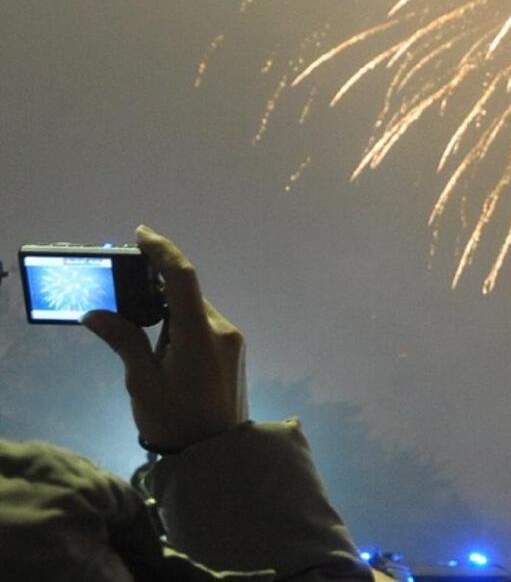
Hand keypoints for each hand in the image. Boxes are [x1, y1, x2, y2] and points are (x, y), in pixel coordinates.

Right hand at [83, 225, 247, 450]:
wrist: (217, 455)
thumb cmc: (175, 421)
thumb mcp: (142, 382)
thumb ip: (124, 341)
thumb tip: (96, 314)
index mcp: (199, 335)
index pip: (182, 278)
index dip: (163, 251)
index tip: (142, 234)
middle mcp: (222, 330)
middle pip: (187, 295)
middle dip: (157, 288)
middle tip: (126, 287)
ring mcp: (232, 340)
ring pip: (196, 310)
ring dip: (170, 310)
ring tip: (140, 324)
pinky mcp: (234, 351)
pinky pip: (206, 325)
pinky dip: (183, 324)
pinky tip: (163, 341)